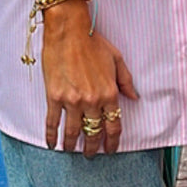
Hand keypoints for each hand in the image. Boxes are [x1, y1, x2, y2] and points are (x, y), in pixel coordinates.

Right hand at [41, 4, 137, 155]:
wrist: (68, 31)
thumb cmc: (92, 42)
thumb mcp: (117, 59)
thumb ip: (126, 81)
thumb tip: (134, 97)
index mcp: (109, 93)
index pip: (114, 125)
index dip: (113, 141)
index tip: (110, 150)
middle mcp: (92, 101)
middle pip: (94, 132)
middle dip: (93, 147)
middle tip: (91, 155)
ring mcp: (72, 101)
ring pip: (74, 132)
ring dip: (73, 145)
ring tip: (72, 151)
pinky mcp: (55, 97)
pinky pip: (53, 122)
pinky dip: (52, 136)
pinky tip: (52, 144)